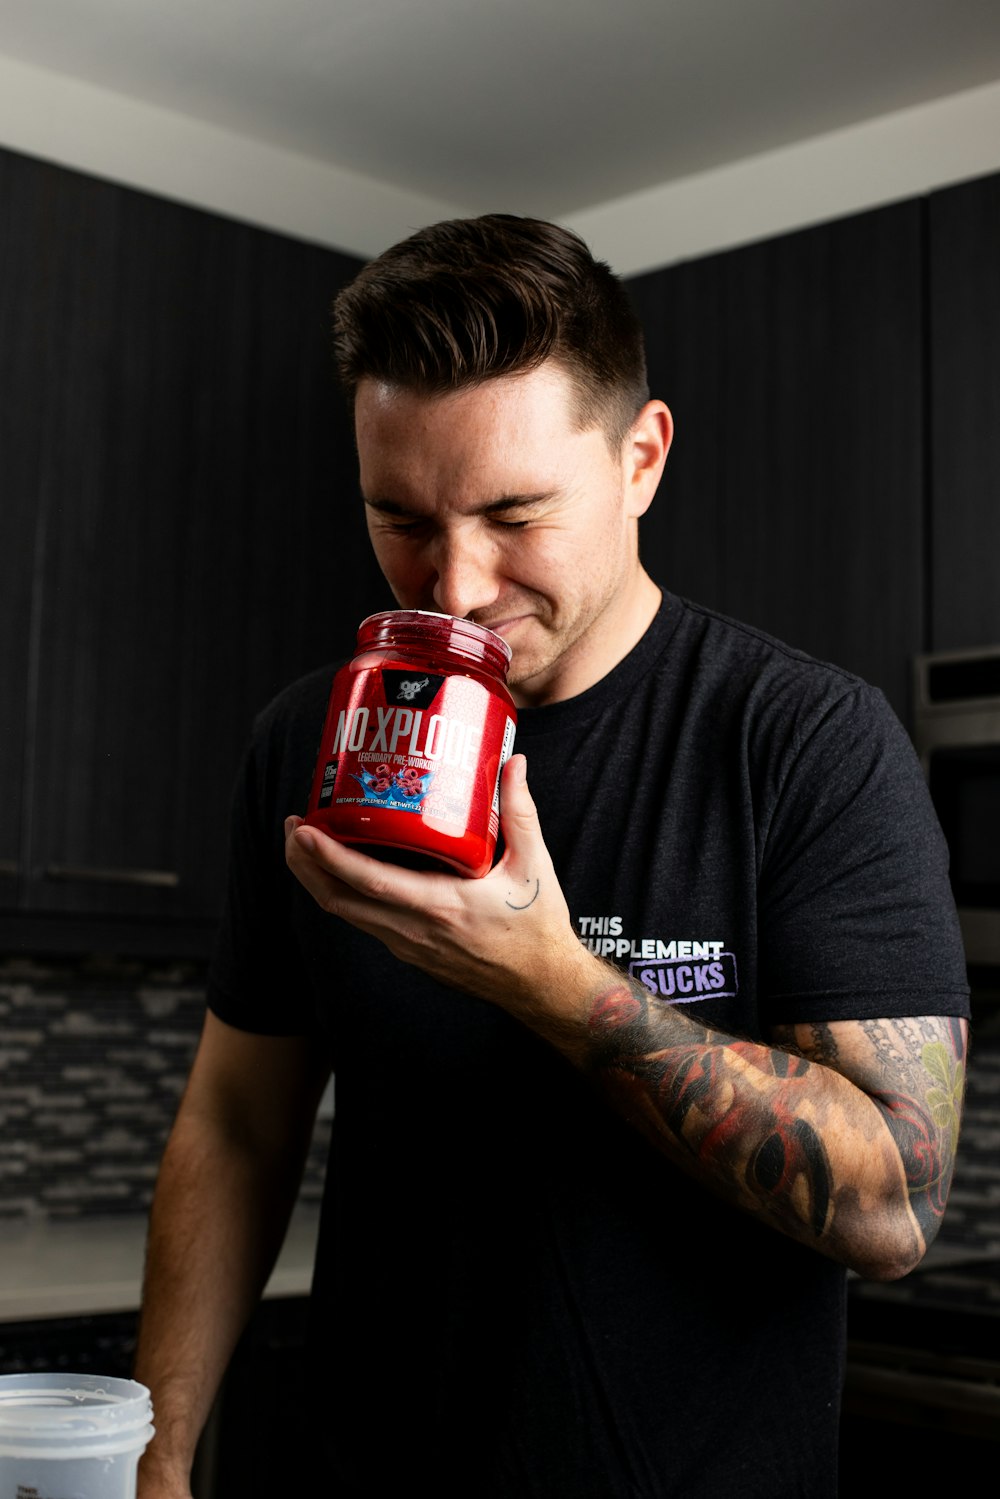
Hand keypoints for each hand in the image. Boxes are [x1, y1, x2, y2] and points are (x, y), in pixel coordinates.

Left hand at [285, 754, 595, 1030]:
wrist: (540, 984)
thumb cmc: (536, 927)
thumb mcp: (533, 865)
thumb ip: (519, 811)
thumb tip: (512, 761)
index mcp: (441, 905)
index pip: (369, 881)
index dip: (329, 856)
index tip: (305, 830)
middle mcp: (413, 930)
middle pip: (337, 900)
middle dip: (306, 864)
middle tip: (295, 826)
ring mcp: (407, 945)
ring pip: (346, 913)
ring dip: (319, 879)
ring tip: (308, 842)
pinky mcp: (409, 952)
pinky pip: (364, 920)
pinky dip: (344, 894)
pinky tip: (345, 869)